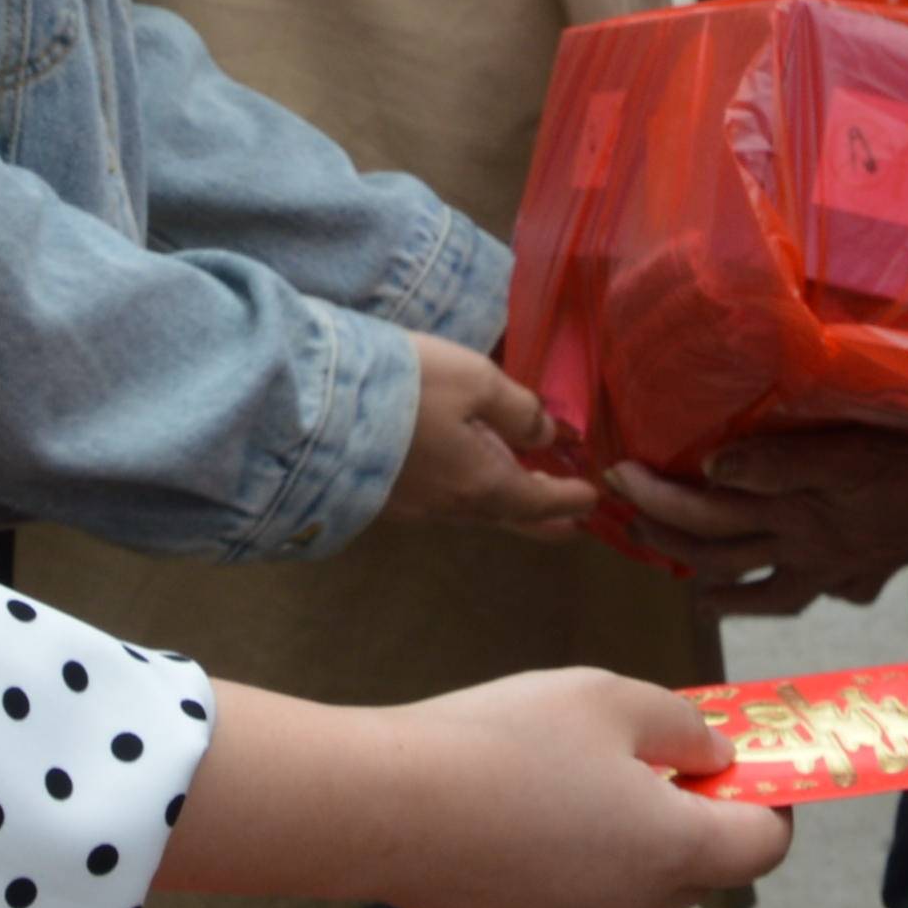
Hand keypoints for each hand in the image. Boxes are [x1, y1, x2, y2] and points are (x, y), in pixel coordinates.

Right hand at [356, 670, 798, 907]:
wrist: (385, 807)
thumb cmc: (504, 740)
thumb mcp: (610, 699)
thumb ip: (682, 727)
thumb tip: (714, 758)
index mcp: (671, 848)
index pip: (764, 847)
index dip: (773, 802)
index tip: (749, 763)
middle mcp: (632, 902)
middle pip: (702, 872)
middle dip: (701, 819)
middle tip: (665, 759)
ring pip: (633, 883)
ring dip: (633, 837)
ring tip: (579, 771)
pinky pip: (573, 891)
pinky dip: (573, 854)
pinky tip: (520, 804)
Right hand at [385, 334, 595, 539]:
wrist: (314, 412)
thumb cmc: (407, 390)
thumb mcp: (475, 381)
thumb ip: (518, 409)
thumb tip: (547, 434)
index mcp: (484, 485)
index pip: (540, 502)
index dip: (571, 500)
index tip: (594, 499)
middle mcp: (453, 507)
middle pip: (509, 516)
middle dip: (544, 520)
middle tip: (572, 526)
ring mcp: (415, 508)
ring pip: (474, 510)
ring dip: (506, 502)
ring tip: (523, 492)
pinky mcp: (385, 497)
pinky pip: (444, 501)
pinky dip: (471, 493)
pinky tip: (467, 476)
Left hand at [606, 428, 907, 607]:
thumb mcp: (848, 446)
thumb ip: (778, 462)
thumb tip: (712, 470)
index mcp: (793, 508)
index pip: (704, 508)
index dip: (655, 496)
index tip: (618, 475)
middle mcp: (800, 544)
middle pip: (714, 548)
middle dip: (661, 531)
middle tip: (626, 509)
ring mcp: (824, 566)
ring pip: (746, 581)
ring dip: (700, 574)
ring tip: (666, 562)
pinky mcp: (850, 575)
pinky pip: (790, 596)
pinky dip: (756, 597)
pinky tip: (738, 595)